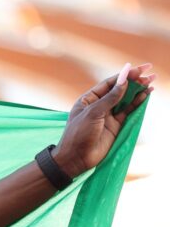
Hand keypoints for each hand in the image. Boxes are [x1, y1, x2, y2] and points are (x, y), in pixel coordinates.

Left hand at [53, 63, 154, 177]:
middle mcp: (99, 105)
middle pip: (119, 89)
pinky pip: (128, 111)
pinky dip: (137, 103)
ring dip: (138, 90)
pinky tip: (147, 95)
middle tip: (150, 73)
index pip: (109, 83)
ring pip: (126, 99)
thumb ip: (110, 98)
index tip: (139, 68)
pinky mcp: (115, 125)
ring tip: (151, 81)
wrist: (76, 158)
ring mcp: (108, 115)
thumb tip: (124, 81)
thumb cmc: (79, 133)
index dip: (124, 75)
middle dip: (134, 81)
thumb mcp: (93, 113)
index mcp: (89, 99)